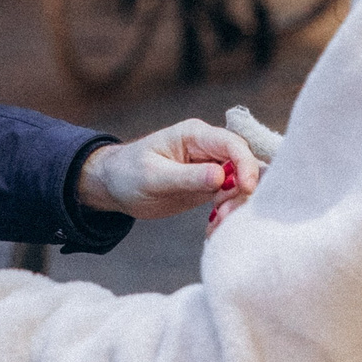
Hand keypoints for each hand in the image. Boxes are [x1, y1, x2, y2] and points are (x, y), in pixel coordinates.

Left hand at [78, 118, 258, 220]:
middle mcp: (208, 148)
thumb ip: (187, 177)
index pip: (233, 144)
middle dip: (241, 191)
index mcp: (195, 135)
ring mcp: (211, 167)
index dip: (245, 165)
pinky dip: (227, 214)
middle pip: (243, 164)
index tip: (246, 189)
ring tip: (215, 223)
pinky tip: (213, 227)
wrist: (115, 185)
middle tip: (223, 215)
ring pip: (241, 184)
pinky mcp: (210, 186)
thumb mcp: (154, 177)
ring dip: (235, 205)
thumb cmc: (128, 173)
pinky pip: (230, 198)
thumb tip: (221, 177)